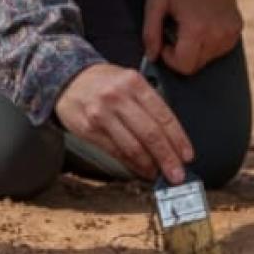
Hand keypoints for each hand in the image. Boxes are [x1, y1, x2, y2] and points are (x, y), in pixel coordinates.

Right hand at [55, 63, 193, 182]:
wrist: (67, 79)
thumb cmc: (105, 82)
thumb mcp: (130, 81)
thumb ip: (149, 104)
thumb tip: (171, 137)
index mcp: (135, 83)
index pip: (163, 115)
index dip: (178, 139)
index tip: (187, 156)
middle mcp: (119, 98)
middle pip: (150, 134)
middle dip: (167, 158)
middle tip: (177, 174)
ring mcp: (102, 114)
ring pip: (132, 146)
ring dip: (149, 165)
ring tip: (159, 174)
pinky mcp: (89, 130)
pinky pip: (115, 151)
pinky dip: (131, 164)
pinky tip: (140, 169)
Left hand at [143, 0, 241, 75]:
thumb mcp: (157, 2)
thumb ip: (150, 32)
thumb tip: (151, 56)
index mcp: (196, 30)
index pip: (184, 66)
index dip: (171, 59)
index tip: (166, 43)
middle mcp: (216, 35)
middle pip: (196, 65)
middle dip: (183, 54)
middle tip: (178, 33)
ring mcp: (229, 34)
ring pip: (208, 59)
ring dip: (196, 49)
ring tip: (192, 26)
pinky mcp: (236, 31)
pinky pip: (219, 50)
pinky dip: (209, 43)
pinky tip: (204, 25)